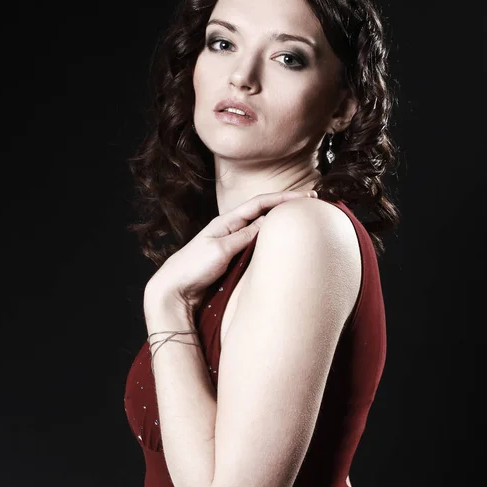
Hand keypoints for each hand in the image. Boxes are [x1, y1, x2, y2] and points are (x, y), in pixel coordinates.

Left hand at [144, 190, 317, 315]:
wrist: (174, 289)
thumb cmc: (193, 267)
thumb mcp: (220, 249)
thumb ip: (244, 236)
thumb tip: (267, 221)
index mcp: (227, 221)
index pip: (260, 203)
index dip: (284, 198)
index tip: (307, 197)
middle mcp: (231, 229)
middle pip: (264, 211)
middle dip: (287, 205)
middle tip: (313, 203)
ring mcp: (233, 242)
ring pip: (262, 228)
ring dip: (280, 222)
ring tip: (303, 219)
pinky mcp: (234, 258)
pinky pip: (257, 244)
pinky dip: (272, 240)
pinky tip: (282, 242)